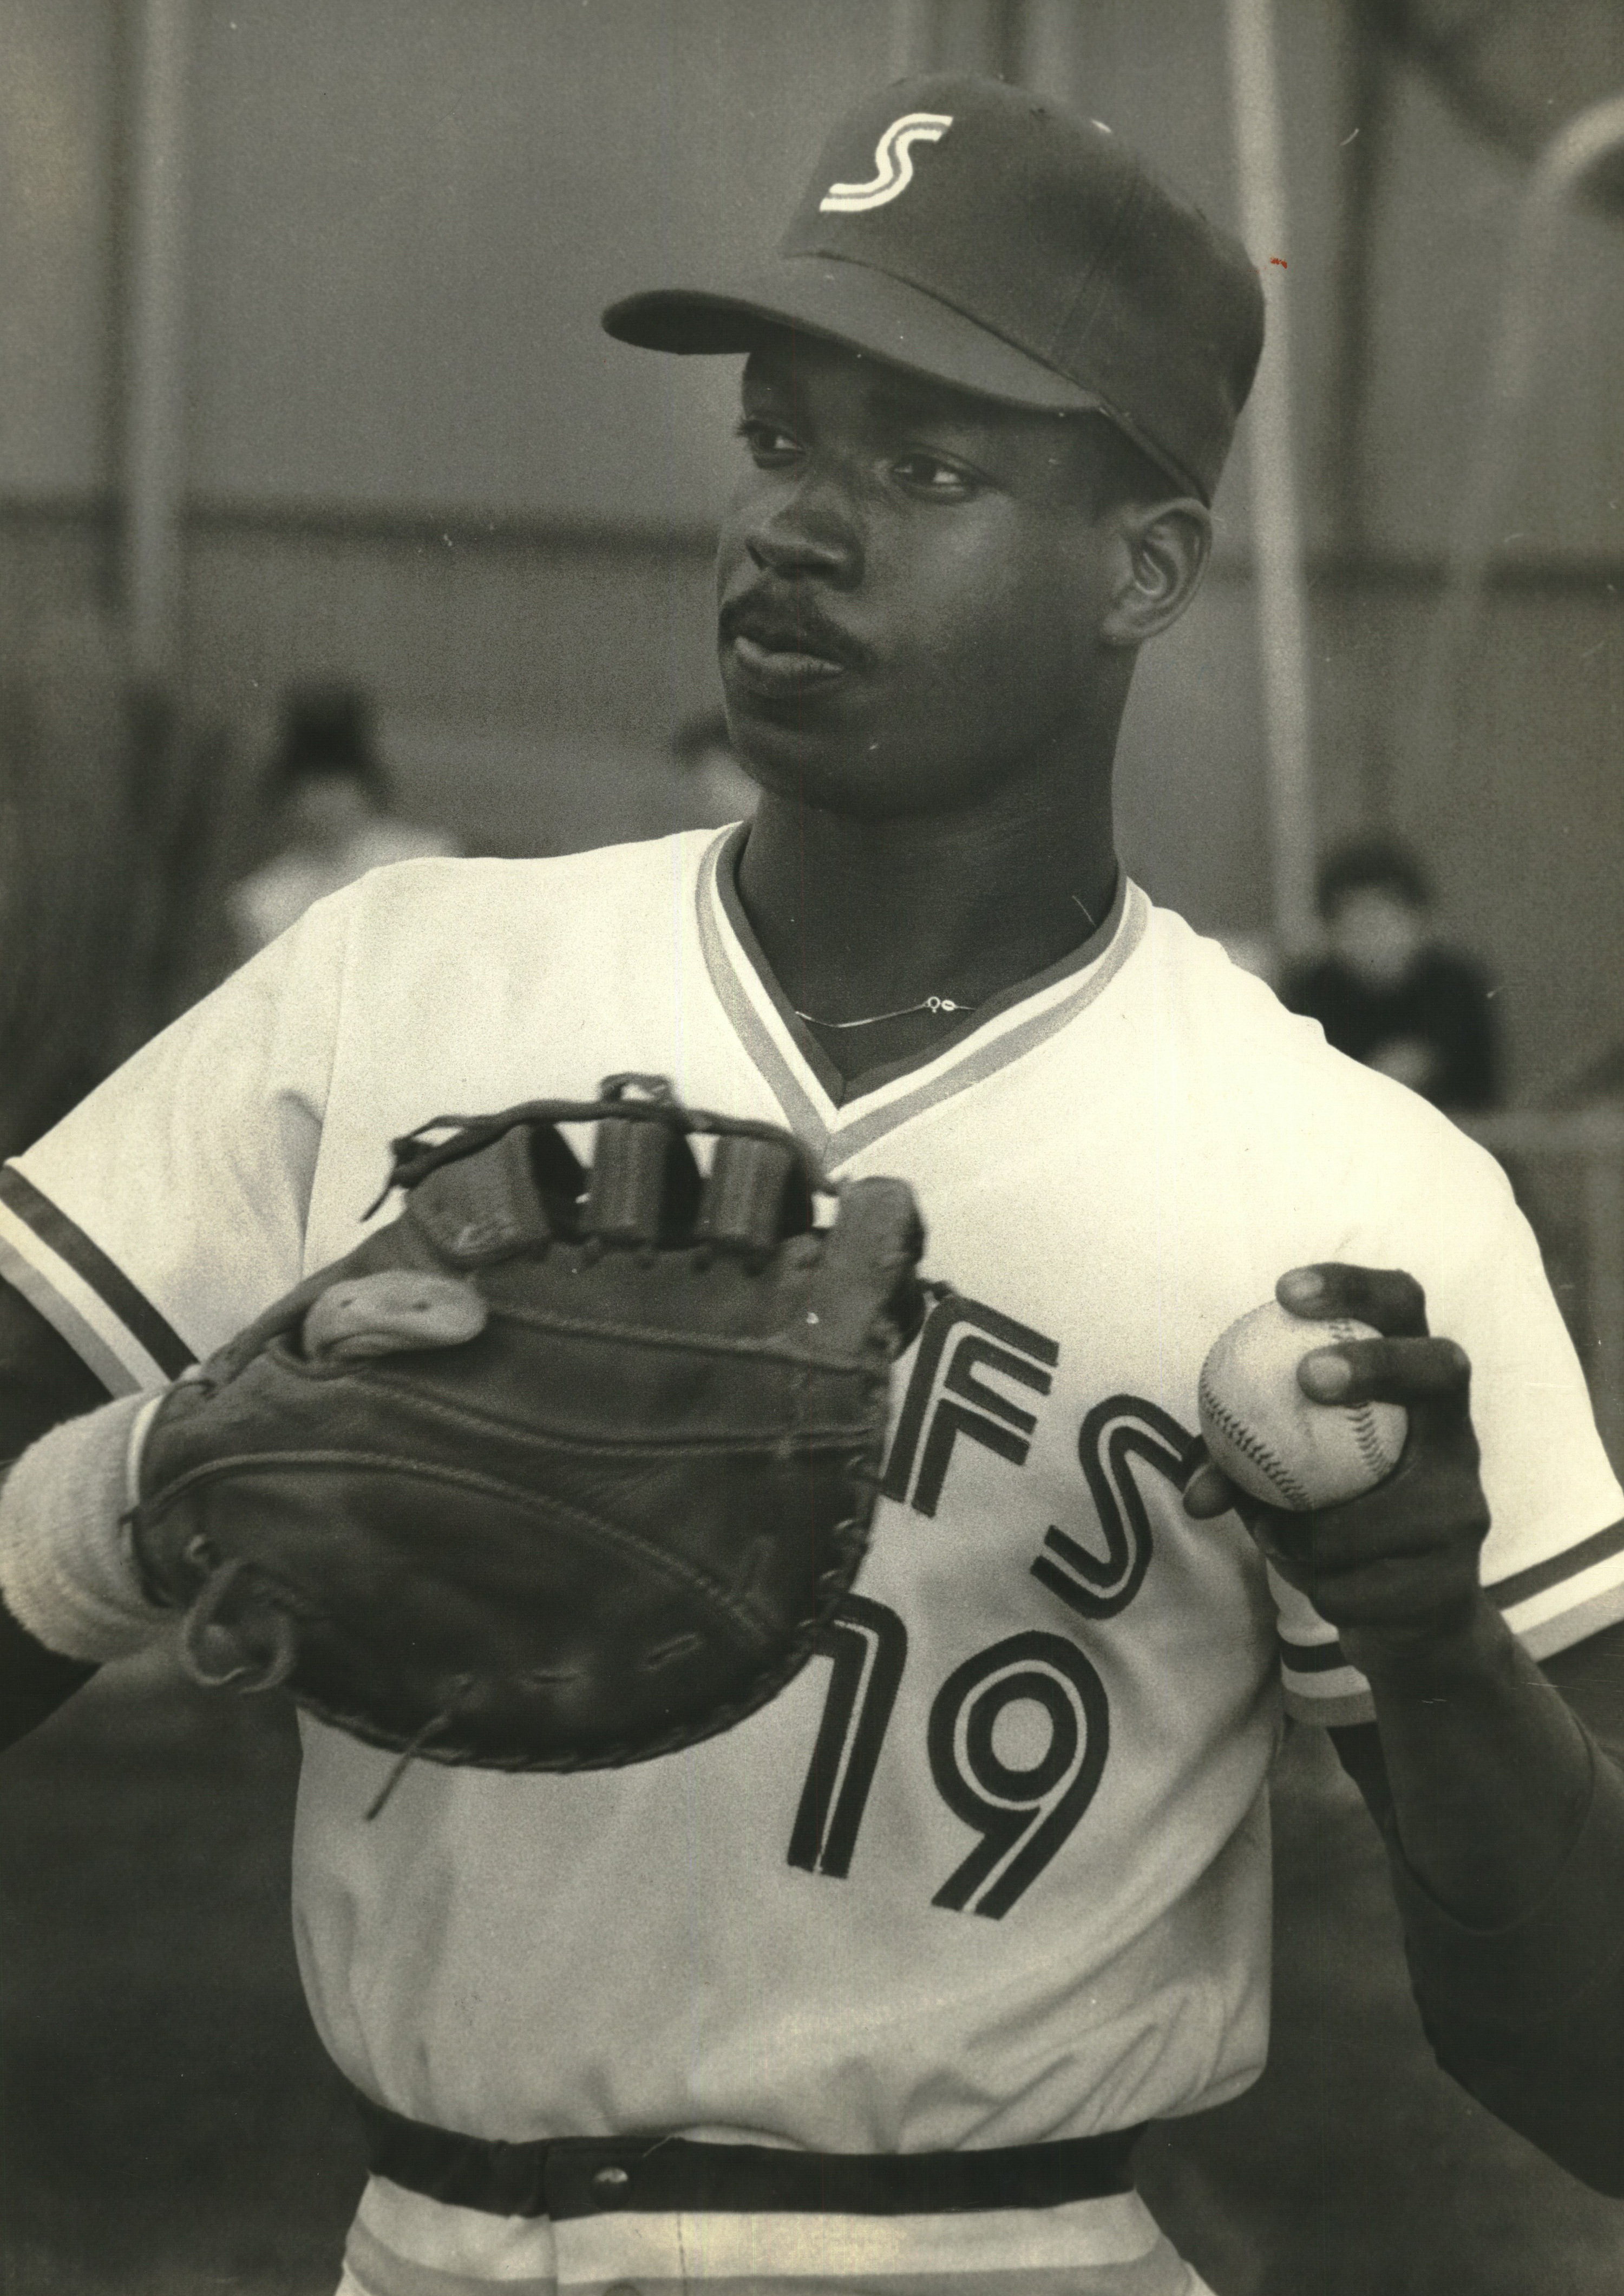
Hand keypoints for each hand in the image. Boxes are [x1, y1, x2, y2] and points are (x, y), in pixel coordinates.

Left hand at [1183, 1264, 1490, 1678]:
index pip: (1401, 1311)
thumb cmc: (1336, 1520)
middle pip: (1442, 1368)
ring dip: (1311, 1532)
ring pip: (1382, 1511)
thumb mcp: (1286, 1481)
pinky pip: (1363, 1582)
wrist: (1410, 1621)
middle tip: (1310, 1377)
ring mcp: (1466, 1505)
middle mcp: (1457, 1436)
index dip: (1353, 1288)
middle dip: (1380, 1363)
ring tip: (1277, 1537)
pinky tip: (1318, 1586)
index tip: (1284, 1291)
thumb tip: (1195, 1490)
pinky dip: (1321, 1584)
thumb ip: (1240, 1467)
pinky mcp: (1456, 1577)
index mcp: (1415, 1393)